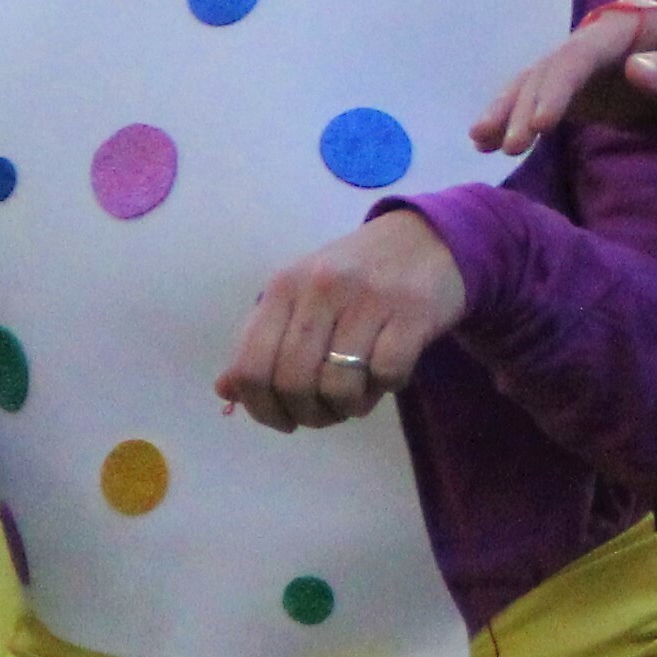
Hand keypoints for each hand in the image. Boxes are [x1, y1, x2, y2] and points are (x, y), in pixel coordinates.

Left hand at [221, 211, 467, 434]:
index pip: (251, 366)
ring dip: (347, 407)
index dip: (261, 408)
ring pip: (339, 385)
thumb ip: (263, 340)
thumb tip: (226, 390)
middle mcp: (320, 288)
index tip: (282, 419)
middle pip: (294, 382)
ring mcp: (368, 299)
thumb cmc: (357, 274)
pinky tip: (389, 376)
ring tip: (356, 399)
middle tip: (323, 415)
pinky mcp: (412, 312)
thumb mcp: (301, 296)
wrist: (430, 238)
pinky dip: (387, 388)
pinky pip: (387, 373)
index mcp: (284, 287)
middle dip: (307, 414)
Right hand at [477, 1, 656, 155]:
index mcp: (625, 24)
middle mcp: (595, 37)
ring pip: (535, 81)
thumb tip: (636, 70)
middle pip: (550, 68)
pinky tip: (488, 142)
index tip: (542, 124)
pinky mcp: (581, 86)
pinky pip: (540, 98)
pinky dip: (516, 117)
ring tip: (481, 142)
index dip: (558, 87)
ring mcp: (585, 62)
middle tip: (511, 146)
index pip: (581, 55)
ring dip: (508, 110)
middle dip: (526, 106)